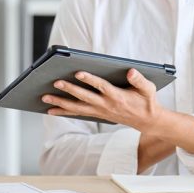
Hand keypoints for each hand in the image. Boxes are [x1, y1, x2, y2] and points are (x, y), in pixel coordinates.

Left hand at [42, 68, 161, 129]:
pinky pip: (78, 113)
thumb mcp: (148, 89)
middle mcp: (106, 104)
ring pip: (77, 107)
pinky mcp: (97, 114)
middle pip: (84, 97)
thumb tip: (131, 71)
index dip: (90, 79)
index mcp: (117, 96)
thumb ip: (139, 80)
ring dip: (60, 103)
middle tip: (55, 83)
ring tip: (44, 97)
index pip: (101, 86)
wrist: (147, 121)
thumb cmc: (147, 101)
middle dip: (69, 90)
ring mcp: (100, 111)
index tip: (78, 73)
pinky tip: (51, 109)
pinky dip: (64, 111)